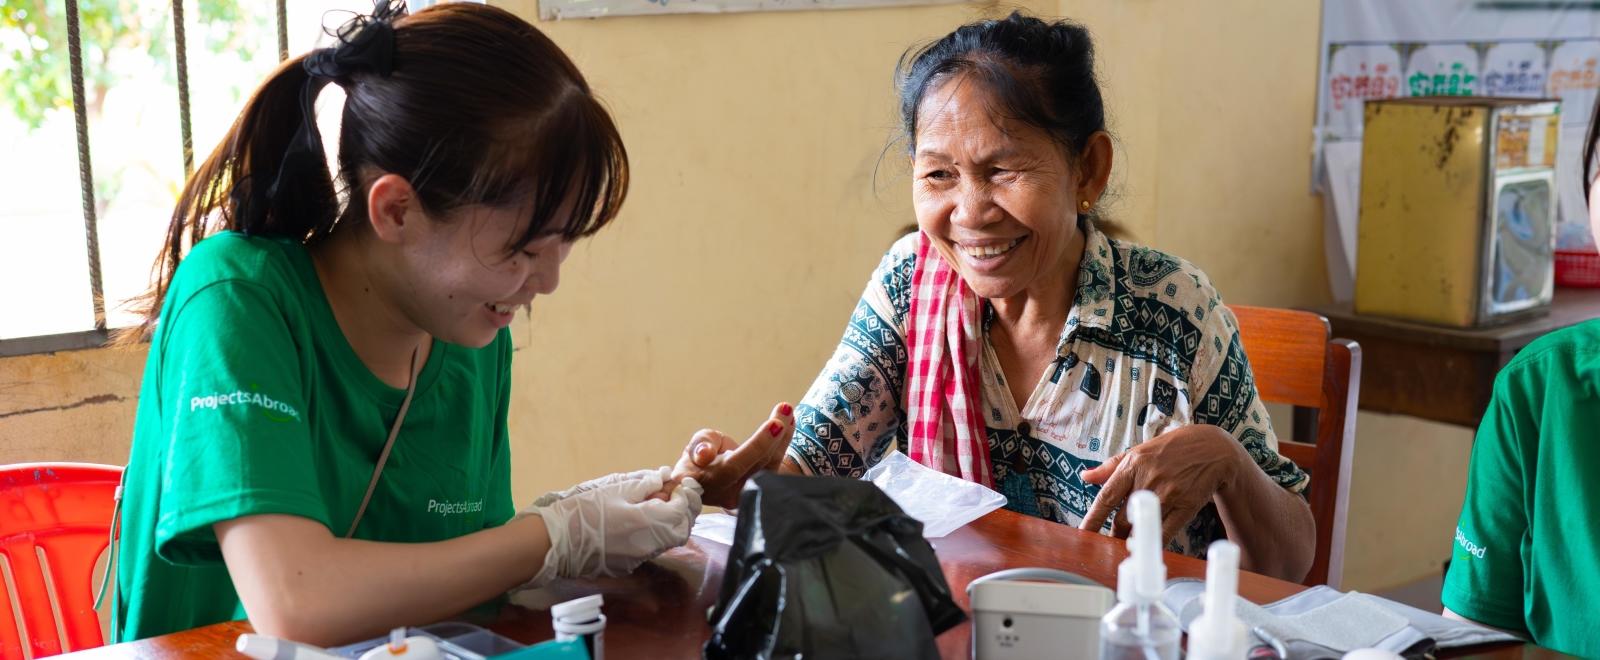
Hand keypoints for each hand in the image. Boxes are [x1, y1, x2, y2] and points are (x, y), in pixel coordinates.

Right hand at [519, 467, 703, 586]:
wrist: (553, 542)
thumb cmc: (581, 511)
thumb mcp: (614, 489)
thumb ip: (644, 483)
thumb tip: (664, 476)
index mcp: (648, 523)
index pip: (683, 511)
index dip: (686, 496)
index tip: (680, 484)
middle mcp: (648, 545)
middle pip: (681, 530)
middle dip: (685, 511)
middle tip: (676, 494)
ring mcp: (638, 559)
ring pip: (668, 541)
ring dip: (671, 523)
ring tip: (659, 504)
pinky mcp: (627, 565)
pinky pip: (651, 548)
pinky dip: (655, 533)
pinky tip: (642, 520)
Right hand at [670, 402, 794, 508]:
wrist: (703, 483)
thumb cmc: (696, 462)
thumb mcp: (693, 448)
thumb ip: (701, 446)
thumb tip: (704, 454)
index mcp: (710, 482)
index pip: (735, 466)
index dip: (756, 447)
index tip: (774, 425)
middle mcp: (732, 494)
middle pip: (759, 465)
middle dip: (774, 435)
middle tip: (785, 409)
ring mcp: (748, 494)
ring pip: (771, 465)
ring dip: (783, 437)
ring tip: (788, 411)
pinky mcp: (760, 489)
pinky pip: (774, 465)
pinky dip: (782, 443)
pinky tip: (788, 422)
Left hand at [1077, 425, 1248, 543]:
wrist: (1212, 449)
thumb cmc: (1171, 449)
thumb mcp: (1139, 451)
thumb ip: (1110, 467)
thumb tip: (1085, 476)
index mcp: (1133, 465)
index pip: (1106, 496)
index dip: (1092, 519)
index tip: (1083, 534)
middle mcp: (1148, 479)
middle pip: (1122, 518)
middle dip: (1113, 534)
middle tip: (1108, 543)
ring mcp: (1168, 494)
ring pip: (1141, 527)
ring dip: (1131, 541)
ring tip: (1126, 546)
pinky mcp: (1186, 505)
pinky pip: (1165, 532)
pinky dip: (1153, 543)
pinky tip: (1147, 547)